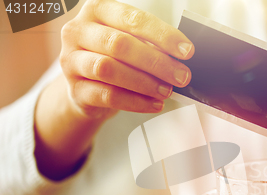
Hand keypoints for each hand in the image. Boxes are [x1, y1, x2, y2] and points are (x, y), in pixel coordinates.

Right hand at [59, 0, 193, 118]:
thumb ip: (152, 45)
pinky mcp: (74, 90)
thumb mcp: (132, 43)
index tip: (187, 51)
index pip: (133, 18)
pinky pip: (107, 96)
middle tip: (181, 76)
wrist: (88, 88)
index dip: (163, 35)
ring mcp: (71, 61)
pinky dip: (135, 102)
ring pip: (108, 69)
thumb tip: (183, 58)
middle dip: (157, 62)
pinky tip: (154, 103)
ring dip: (144, 83)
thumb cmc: (115, 58)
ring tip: (167, 91)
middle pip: (120, 44)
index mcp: (98, 10)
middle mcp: (79, 31)